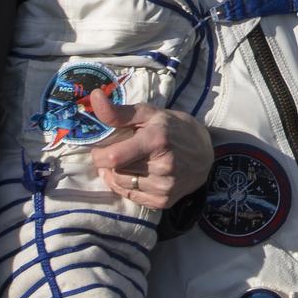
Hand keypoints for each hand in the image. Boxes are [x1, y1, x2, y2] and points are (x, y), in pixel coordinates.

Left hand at [88, 94, 213, 209]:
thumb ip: (118, 112)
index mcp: (156, 140)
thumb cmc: (172, 128)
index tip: (100, 148)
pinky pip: (131, 197)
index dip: (99, 155)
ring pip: (121, 185)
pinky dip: (127, 186)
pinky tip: (137, 175)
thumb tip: (94, 96)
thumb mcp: (148, 114)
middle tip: (118, 153)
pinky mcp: (164, 201)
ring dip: (117, 175)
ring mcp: (165, 187)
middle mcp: (163, 166)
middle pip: (115, 172)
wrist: (204, 153)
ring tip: (128, 163)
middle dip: (109, 164)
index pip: (114, 157)